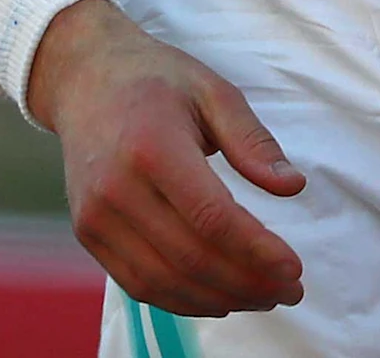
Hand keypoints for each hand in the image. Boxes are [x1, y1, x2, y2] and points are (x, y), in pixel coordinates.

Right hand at [25, 0, 307, 316]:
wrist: (84, 79)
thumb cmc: (157, 81)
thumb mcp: (214, 91)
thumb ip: (253, 142)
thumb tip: (292, 187)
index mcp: (153, 148)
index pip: (211, 218)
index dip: (256, 252)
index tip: (295, 269)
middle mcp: (116, 190)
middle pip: (190, 257)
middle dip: (247, 283)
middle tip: (291, 291)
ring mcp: (96, 217)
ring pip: (163, 280)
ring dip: (219, 299)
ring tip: (263, 297)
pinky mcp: (88, 233)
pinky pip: (137, 282)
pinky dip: (182, 299)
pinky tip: (219, 297)